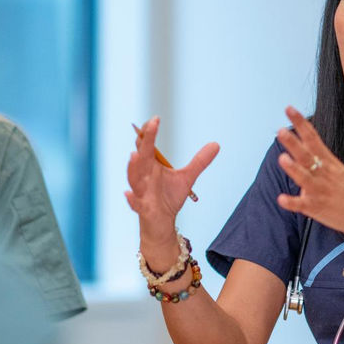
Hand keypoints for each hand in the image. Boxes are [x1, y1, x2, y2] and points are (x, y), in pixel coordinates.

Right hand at [125, 116, 218, 245]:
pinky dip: (131, 199)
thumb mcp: (187, 177)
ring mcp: (142, 192)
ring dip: (133, 167)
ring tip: (135, 154)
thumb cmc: (168, 198)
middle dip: (144, 141)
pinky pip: (135, 203)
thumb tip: (216, 144)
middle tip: (150, 125)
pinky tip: (128, 194)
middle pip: (141, 156)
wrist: (162, 223)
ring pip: (134, 178)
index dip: (149, 132)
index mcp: (151, 166)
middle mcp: (144, 176)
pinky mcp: (143, 208)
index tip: (156, 119)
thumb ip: (199, 161)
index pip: (147, 145)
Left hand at [274, 106, 343, 249]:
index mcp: (329, 162)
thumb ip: (319, 163)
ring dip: (293, 169)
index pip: (313, 137)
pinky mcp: (317, 208)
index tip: (289, 109)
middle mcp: (323, 174)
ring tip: (282, 158)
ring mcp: (320, 191)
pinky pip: (302, 205)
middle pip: (306, 155)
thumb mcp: (340, 172)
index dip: (300, 123)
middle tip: (281, 130)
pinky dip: (292, 202)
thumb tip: (302, 156)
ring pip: (304, 178)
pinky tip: (281, 199)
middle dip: (294, 143)